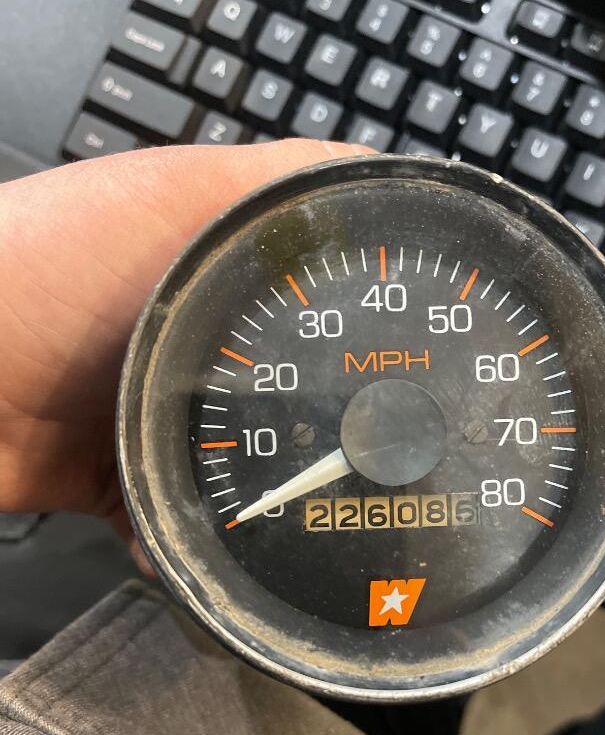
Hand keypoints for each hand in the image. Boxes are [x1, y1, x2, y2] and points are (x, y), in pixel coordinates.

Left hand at [0, 139, 367, 562]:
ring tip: (334, 521)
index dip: (375, 324)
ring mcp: (156, 417)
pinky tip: (242, 559)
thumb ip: (275, 181)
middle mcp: (189, 344)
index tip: (431, 363)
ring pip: (248, 468)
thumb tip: (388, 175)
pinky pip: (184, 523)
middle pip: (293, 392)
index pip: (320, 294)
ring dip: (281, 496)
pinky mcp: (124, 482)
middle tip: (394, 461)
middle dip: (340, 426)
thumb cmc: (44, 271)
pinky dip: (206, 545)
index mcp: (210, 273)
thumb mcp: (173, 195)